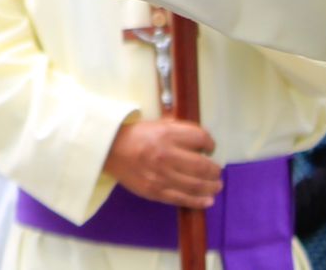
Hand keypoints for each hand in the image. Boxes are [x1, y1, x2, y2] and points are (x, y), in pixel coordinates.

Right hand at [102, 119, 222, 209]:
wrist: (109, 150)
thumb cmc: (136, 135)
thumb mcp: (158, 124)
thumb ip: (179, 130)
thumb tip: (201, 142)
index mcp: (167, 134)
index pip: (201, 138)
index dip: (210, 144)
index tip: (210, 148)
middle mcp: (167, 155)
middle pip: (203, 166)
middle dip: (215, 170)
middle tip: (217, 171)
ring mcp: (161, 176)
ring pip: (196, 185)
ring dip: (212, 187)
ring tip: (216, 186)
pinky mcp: (155, 192)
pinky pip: (182, 199)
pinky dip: (198, 201)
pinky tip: (207, 200)